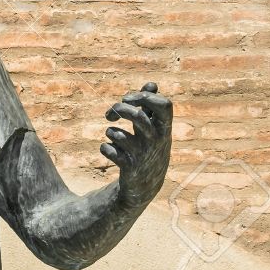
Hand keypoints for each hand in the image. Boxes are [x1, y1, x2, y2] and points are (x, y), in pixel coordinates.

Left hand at [102, 82, 172, 208]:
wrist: (146, 185)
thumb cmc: (148, 148)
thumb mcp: (153, 128)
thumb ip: (150, 106)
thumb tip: (152, 84)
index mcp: (164, 128)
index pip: (164, 104)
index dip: (145, 96)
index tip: (129, 99)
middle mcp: (156, 140)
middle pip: (137, 117)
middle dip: (119, 110)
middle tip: (110, 113)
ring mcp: (143, 155)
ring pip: (118, 135)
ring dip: (110, 131)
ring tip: (112, 135)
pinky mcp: (130, 167)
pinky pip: (110, 151)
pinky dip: (105, 148)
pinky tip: (110, 150)